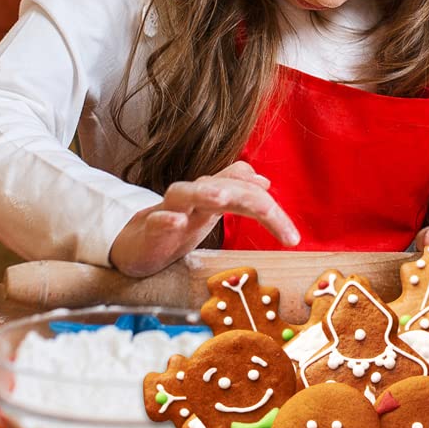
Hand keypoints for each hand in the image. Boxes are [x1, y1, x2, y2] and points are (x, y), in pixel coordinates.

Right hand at [110, 161, 298, 275]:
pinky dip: (165, 219)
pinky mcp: (148, 230)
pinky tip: (176, 222)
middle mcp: (194, 198)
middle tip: (271, 207)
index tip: (293, 238)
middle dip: (249, 197)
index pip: (247, 193)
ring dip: (204, 192)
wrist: (135, 245)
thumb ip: (236, 194)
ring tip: (221, 197)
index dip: (271, 210)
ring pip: (186, 193)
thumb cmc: (177, 227)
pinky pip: (156, 220)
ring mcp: (170, 212)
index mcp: (213, 196)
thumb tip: (265, 181)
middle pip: (223, 186)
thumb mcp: (211, 212)